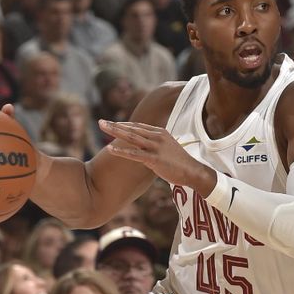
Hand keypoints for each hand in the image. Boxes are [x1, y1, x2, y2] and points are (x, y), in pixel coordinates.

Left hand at [99, 120, 216, 194]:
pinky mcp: (154, 159)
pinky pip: (134, 154)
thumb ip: (154, 144)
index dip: (123, 124)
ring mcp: (156, 147)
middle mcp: (157, 136)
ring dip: (115, 132)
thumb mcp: (167, 148)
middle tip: (100, 122)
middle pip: (132, 128)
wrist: (192, 171)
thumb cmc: (179, 162)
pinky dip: (121, 151)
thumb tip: (143, 147)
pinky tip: (109, 149)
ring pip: (131, 137)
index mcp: (160, 132)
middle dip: (114, 125)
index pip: (137, 126)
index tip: (111, 123)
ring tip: (102, 128)